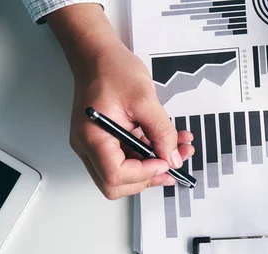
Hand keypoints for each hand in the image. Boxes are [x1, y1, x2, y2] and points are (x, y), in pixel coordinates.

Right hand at [48, 5, 193, 198]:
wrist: (97, 55)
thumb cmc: (112, 70)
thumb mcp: (144, 99)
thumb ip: (161, 132)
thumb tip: (173, 158)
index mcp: (92, 137)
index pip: (115, 174)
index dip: (144, 173)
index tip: (165, 161)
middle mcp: (88, 146)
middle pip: (116, 183)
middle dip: (148, 177)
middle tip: (173, 166)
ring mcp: (96, 145)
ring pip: (124, 173)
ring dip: (153, 166)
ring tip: (179, 151)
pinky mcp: (105, 142)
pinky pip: (127, 158)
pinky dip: (149, 155)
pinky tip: (169, 143)